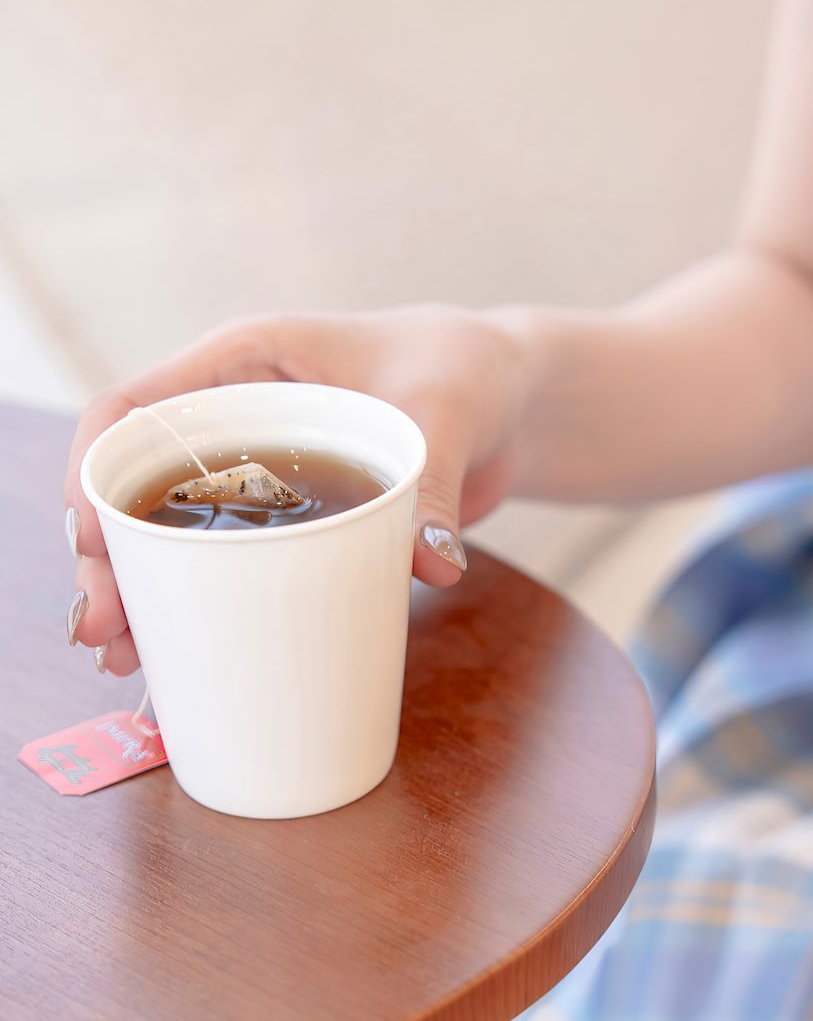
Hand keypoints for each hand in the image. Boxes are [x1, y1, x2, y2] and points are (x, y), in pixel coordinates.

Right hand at [63, 306, 532, 674]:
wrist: (513, 399)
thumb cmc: (468, 369)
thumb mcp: (447, 412)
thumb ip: (434, 485)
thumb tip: (430, 564)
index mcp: (248, 362)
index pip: (138, 408)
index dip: (96, 471)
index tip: (91, 542)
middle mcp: (239, 415)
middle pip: (141, 482)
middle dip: (108, 556)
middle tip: (101, 631)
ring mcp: (261, 471)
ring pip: (175, 531)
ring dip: (141, 591)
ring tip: (121, 658)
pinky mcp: (293, 519)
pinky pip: (231, 560)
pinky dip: (200, 604)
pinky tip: (176, 655)